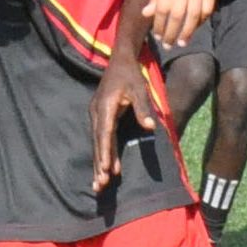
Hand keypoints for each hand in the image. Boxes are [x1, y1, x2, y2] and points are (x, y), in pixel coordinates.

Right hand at [89, 60, 157, 191]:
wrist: (120, 62)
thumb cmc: (132, 75)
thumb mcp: (140, 89)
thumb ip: (144, 108)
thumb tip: (150, 127)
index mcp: (105, 106)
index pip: (105, 133)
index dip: (105, 151)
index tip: (105, 168)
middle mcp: (96, 113)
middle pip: (98, 142)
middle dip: (99, 164)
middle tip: (100, 184)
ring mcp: (96, 116)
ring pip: (97, 142)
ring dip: (99, 162)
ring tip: (99, 183)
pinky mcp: (100, 117)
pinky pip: (101, 138)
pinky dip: (103, 153)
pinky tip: (106, 167)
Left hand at [143, 0, 218, 49]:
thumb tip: (145, 14)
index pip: (162, 8)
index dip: (159, 24)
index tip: (157, 37)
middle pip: (177, 15)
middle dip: (171, 32)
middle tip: (167, 45)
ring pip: (193, 16)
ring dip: (187, 32)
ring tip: (181, 43)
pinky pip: (206, 12)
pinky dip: (200, 23)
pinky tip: (193, 30)